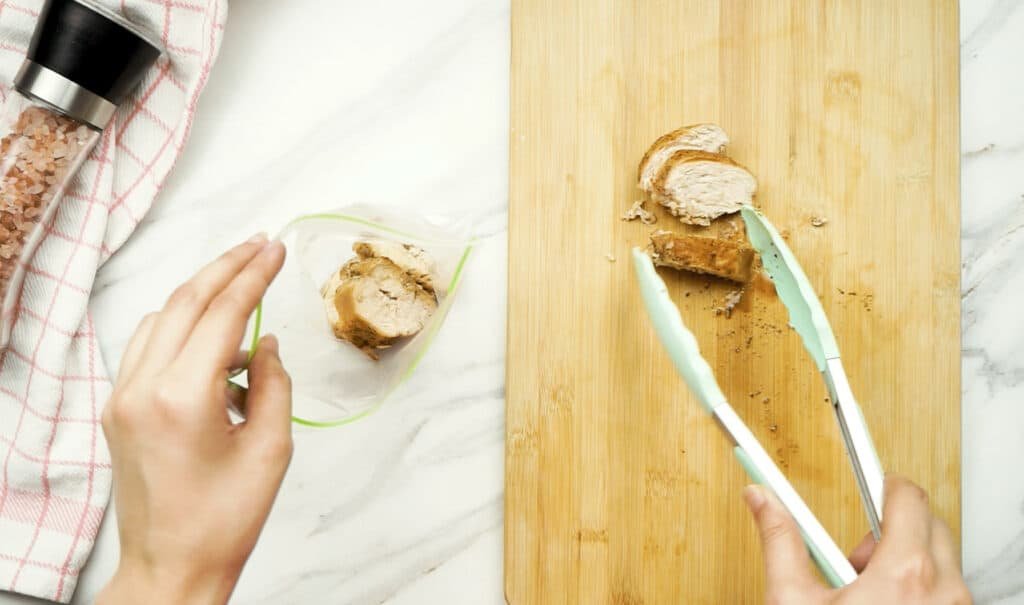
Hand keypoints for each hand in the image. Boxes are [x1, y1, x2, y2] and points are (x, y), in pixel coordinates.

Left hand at [96, 235, 291, 604]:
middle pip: (184, 302)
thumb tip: (265, 343)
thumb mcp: (271, 449)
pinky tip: (214, 336)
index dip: (253, 276)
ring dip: (202, 295)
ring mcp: (122, 397)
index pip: (222, 314)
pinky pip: (148, 346)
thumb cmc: (226, 519)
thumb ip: (274, 385)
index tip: (275, 248)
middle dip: (226, 267)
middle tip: (260, 244)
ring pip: (162, 319)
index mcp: (182, 398)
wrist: (171, 566)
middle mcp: (142, 388)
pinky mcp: (118, 409)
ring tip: (242, 283)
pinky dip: (182, 328)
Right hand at [744, 475, 971, 603]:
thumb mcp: (792, 601)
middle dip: (893, 529)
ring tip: (866, 595)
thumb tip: (761, 499)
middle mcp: (945, 592)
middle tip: (856, 558)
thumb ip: (779, 539)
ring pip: (941, 562)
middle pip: (931, 525)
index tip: (870, 482)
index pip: (908, 497)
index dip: (884, 483)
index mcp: (906, 573)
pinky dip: (920, 591)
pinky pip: (947, 593)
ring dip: (907, 563)